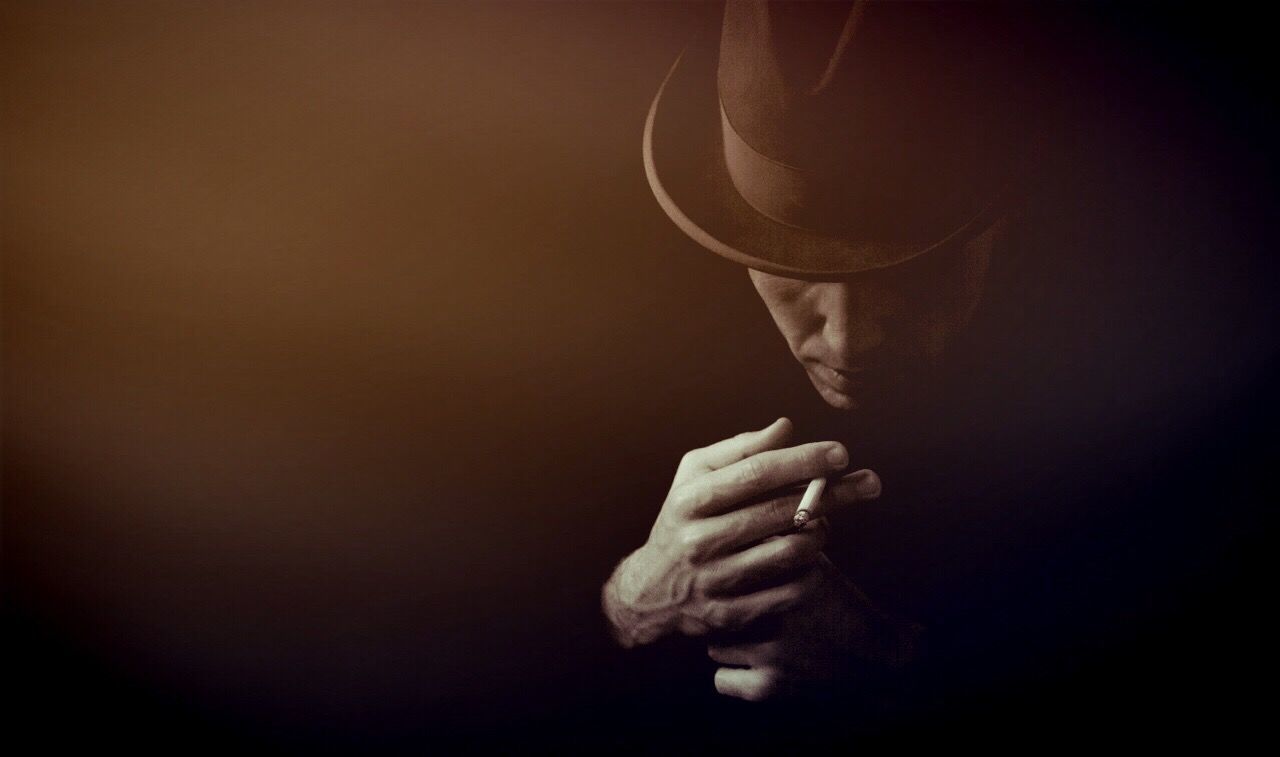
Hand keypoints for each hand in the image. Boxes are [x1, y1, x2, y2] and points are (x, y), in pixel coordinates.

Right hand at [601, 417, 881, 646]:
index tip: (841, 453)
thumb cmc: (682, 518)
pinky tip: (810, 558)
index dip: (803, 460)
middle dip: (834, 494)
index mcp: (691, 499)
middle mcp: (699, 539)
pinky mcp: (729, 615)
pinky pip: (789, 592)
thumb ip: (740, 448)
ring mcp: (714, 580)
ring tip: (825, 525)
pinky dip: (810, 572)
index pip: (757, 472)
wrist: (650, 590)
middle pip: (780, 511)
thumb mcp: (695, 476)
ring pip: (790, 553)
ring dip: (821, 535)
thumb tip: (786, 427)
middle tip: (869, 483)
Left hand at [708, 555, 924, 701]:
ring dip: (730, 644)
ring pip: (715, 643)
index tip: (727, 577)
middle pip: (720, 603)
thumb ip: (780, 541)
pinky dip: (736, 677)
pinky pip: (722, 680)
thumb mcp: (814, 564)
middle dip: (726, 609)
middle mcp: (779, 607)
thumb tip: (742, 513)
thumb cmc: (838, 606)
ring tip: (756, 641)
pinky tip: (757, 668)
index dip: (725, 572)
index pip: (731, 563)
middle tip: (740, 612)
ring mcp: (772, 649)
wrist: (878, 659)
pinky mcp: (770, 686)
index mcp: (792, 571)